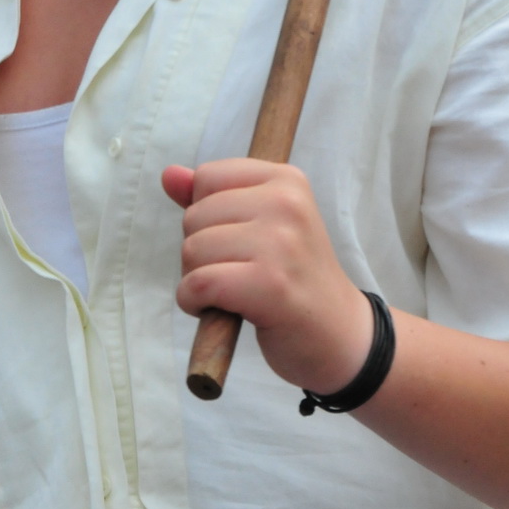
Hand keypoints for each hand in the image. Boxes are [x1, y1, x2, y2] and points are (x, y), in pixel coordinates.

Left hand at [162, 158, 372, 393]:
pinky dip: (194, 302)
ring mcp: (280, 243)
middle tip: (236, 272)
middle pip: (194, 216)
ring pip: (192, 250)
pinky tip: (218, 309)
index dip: (206, 215)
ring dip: (196, 279)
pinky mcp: (269, 284)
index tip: (236, 239)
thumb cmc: (294, 277)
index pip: (207, 177)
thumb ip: (213, 197)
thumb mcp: (262, 225)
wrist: (340, 333)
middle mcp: (286, 203)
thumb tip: (169, 175)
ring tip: (232, 291)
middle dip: (200, 251)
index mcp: (286, 180)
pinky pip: (199, 283)